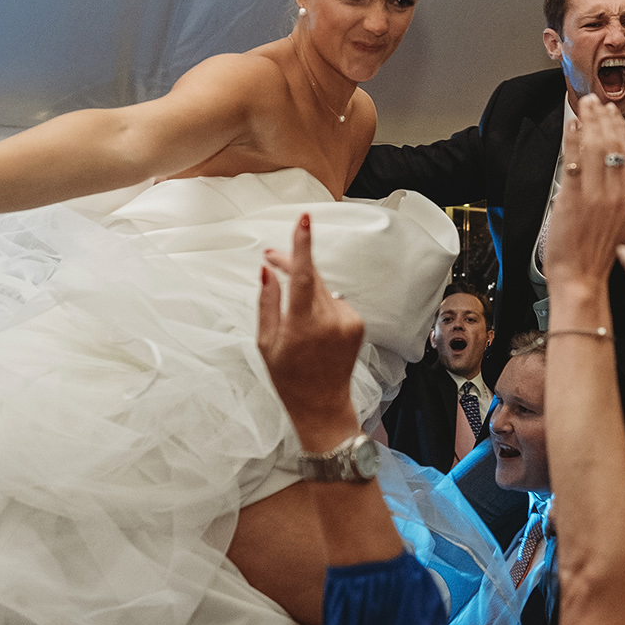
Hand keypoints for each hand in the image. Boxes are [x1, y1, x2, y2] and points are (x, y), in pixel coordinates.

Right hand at [257, 213, 364, 431]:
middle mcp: (330, 320)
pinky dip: (321, 305)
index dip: (302, 245)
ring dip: (305, 288)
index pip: (303, 276)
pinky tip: (313, 329)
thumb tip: (267, 270)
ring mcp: (348, 321)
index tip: (305, 220)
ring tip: (292, 314)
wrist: (322, 404)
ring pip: (322, 288)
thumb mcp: (266, 343)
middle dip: (293, 261)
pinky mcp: (358, 323)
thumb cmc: (288, 377)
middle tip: (271, 255)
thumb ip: (267, 303)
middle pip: (312, 275)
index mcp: (303, 326)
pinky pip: (334, 301)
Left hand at [542, 95, 624, 290]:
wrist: (581, 278)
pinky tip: (571, 126)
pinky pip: (574, 160)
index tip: (613, 113)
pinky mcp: (573, 197)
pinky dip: (572, 140)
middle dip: (604, 119)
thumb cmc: (598, 253)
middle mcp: (616, 193)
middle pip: (613, 145)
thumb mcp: (624, 221)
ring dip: (589, 122)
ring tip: (583, 106)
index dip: (621, 129)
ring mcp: (594, 194)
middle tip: (595, 101)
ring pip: (595, 148)